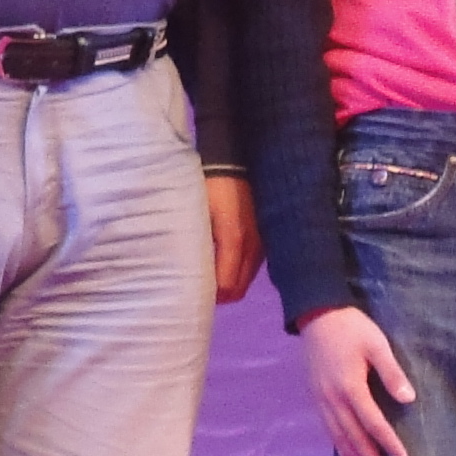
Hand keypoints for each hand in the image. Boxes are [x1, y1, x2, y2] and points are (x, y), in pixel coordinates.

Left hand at [207, 172, 261, 303]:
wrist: (233, 160)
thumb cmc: (209, 185)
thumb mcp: (196, 212)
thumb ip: (196, 243)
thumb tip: (190, 272)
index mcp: (234, 238)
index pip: (228, 285)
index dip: (211, 294)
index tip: (194, 291)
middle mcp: (253, 244)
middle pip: (240, 287)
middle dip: (221, 294)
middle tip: (201, 288)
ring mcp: (262, 240)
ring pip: (247, 278)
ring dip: (231, 282)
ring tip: (211, 276)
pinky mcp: (265, 235)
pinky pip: (253, 264)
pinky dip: (240, 270)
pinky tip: (225, 262)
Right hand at [301, 305, 414, 455]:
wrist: (316, 314)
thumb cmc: (351, 327)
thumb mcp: (377, 344)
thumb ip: (391, 373)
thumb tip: (408, 399)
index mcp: (351, 387)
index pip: (373, 423)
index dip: (389, 443)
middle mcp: (333, 398)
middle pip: (354, 436)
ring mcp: (321, 398)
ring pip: (338, 435)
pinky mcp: (315, 395)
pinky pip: (327, 427)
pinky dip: (338, 444)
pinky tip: (345, 455)